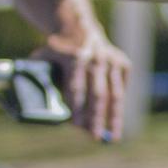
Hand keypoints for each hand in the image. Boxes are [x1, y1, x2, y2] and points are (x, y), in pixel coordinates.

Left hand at [49, 21, 134, 141]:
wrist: (79, 29)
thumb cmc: (58, 52)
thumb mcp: (44, 60)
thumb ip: (44, 82)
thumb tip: (48, 114)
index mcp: (75, 57)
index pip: (76, 87)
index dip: (77, 107)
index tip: (78, 126)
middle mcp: (96, 58)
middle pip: (98, 94)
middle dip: (97, 118)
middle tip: (95, 137)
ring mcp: (112, 60)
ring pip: (115, 94)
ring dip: (115, 117)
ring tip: (114, 137)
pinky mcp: (123, 63)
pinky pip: (122, 89)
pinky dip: (117, 106)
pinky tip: (114, 121)